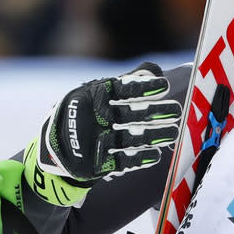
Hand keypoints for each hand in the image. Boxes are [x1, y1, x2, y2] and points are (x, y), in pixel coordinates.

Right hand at [31, 62, 180, 192]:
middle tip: (178, 111)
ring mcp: (91, 142)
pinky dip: (139, 159)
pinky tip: (156, 155)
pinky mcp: (94, 164)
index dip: (143, 87)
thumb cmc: (87, 111)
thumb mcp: (99, 92)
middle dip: (154, 113)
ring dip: (153, 136)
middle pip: (128, 115)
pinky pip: (120, 162)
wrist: (55, 148)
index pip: (121, 89)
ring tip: (174, 133)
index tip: (165, 86)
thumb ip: (128, 81)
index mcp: (93, 95)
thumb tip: (155, 69)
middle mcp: (91, 117)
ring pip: (128, 139)